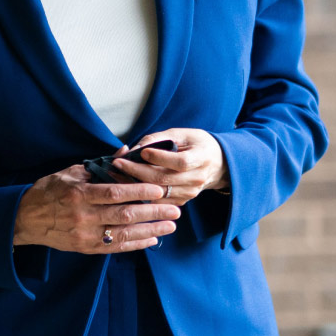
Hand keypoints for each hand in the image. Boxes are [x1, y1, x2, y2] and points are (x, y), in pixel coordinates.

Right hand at [14, 162, 179, 252]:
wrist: (26, 218)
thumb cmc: (48, 191)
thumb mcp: (71, 172)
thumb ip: (100, 165)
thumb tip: (126, 151)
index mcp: (79, 194)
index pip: (115, 193)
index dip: (139, 192)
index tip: (158, 190)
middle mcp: (83, 216)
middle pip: (125, 215)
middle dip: (153, 213)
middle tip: (175, 209)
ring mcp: (85, 234)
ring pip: (124, 234)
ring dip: (151, 230)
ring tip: (170, 226)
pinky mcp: (86, 248)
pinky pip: (116, 247)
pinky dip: (136, 244)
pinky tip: (152, 239)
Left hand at [113, 128, 228, 203]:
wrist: (218, 164)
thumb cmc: (197, 144)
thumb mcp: (182, 133)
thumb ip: (159, 138)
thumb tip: (135, 148)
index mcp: (201, 158)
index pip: (179, 162)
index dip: (159, 158)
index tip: (141, 152)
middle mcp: (197, 178)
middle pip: (164, 179)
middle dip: (137, 171)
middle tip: (118, 163)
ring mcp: (190, 193)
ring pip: (159, 193)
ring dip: (135, 185)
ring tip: (117, 174)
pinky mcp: (182, 201)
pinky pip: (158, 201)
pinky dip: (141, 194)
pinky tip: (126, 185)